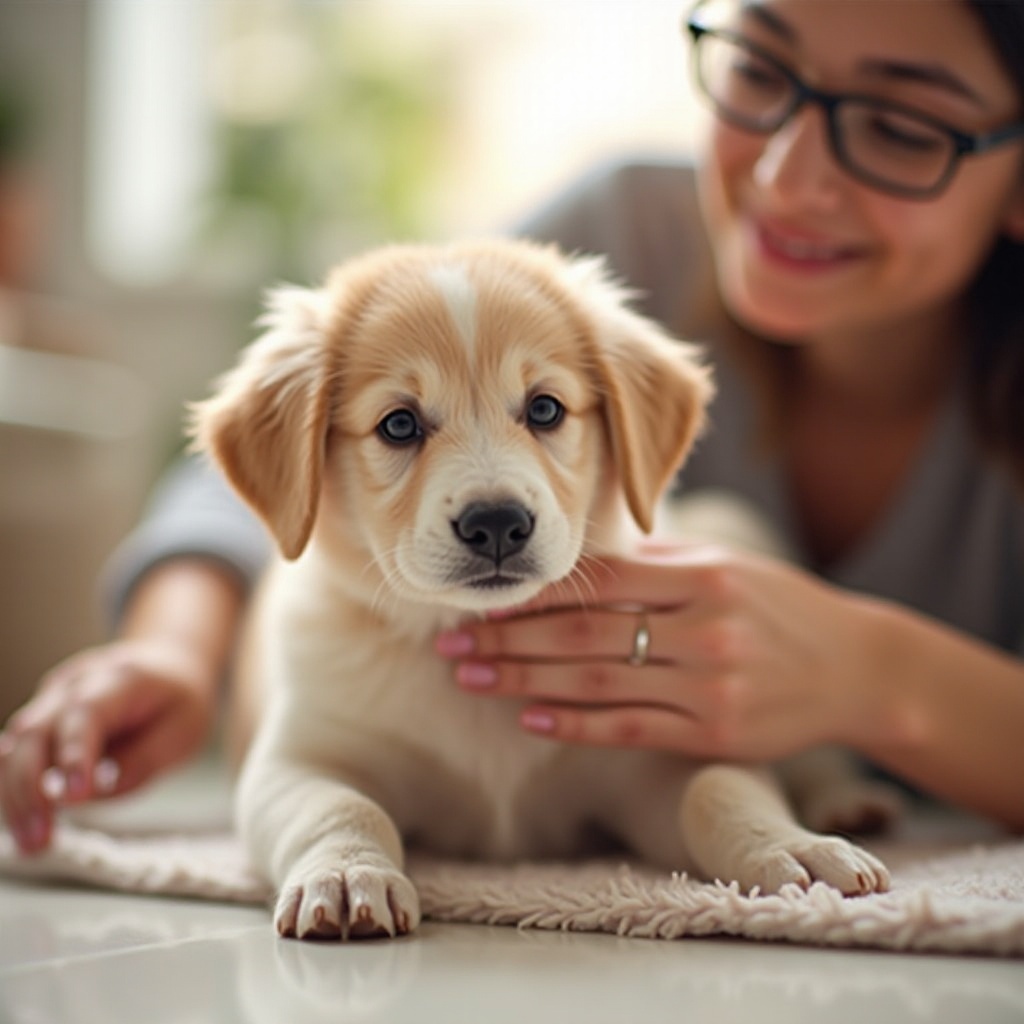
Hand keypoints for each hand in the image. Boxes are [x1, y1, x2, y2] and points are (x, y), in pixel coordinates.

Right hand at [0, 638, 216, 852]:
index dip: (74, 755)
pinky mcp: (42, 715)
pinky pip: (18, 750)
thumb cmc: (178, 700)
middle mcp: (76, 682)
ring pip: (16, 743)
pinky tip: (23, 820)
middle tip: (40, 838)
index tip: (73, 797)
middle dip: (31, 788)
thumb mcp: (182, 731)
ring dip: (15, 796)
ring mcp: (52, 696)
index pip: (85, 713)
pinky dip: (16, 786)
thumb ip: (138, 761)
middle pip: (36, 730)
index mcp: (120, 678)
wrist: (168, 663)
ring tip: (32, 841)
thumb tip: (86, 795)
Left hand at [436, 542, 886, 761]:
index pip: (598, 583)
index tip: (482, 597)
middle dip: (508, 639)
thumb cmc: (777, 607)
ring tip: (470, 677)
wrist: (855, 667)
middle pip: (584, 633)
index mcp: (700, 576)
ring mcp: (709, 684)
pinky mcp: (713, 732)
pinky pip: (631, 726)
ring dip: (525, 680)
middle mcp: (703, 628)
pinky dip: (576, 724)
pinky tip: (530, 718)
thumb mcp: (723, 565)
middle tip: (451, 642)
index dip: (533, 593)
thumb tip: (574, 558)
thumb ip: (653, 561)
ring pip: (597, 681)